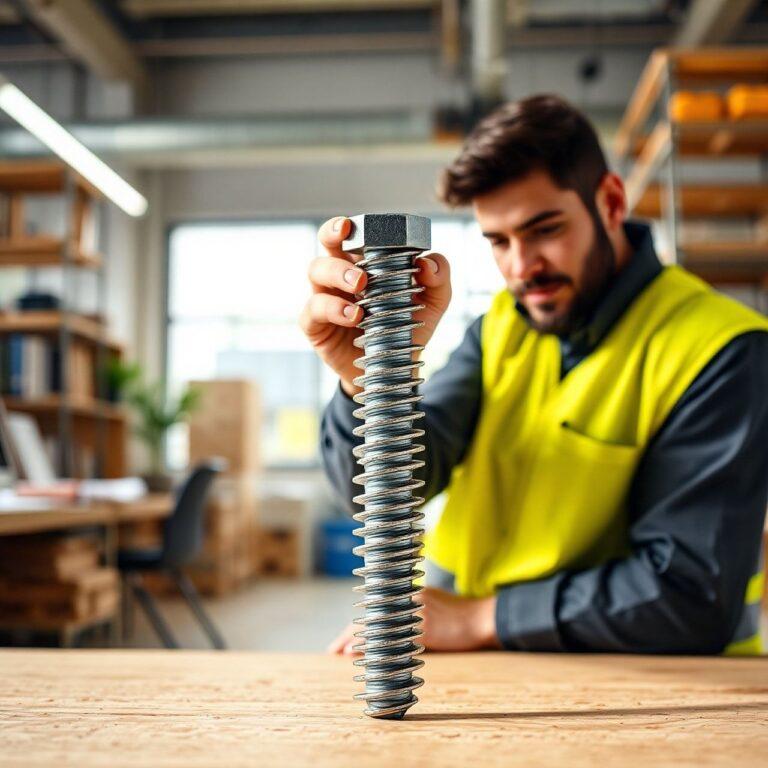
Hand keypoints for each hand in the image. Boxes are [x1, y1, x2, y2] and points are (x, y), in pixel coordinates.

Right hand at [300, 216, 450, 396]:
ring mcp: (324, 298)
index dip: (341, 226)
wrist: (393, 369)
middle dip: (334, 244)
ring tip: (361, 292)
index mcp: (363, 262)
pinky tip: (353, 317)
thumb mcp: (432, 302)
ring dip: (337, 277)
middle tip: (362, 268)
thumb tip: (426, 262)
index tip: (349, 226)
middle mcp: (340, 275)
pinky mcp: (315, 325)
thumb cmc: (405, 327)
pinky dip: (331, 309)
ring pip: (315, 272)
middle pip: (325, 246)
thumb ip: (438, 277)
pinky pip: (312, 310)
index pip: (346, 234)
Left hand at [326, 587, 500, 654]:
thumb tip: (389, 631)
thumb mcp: (432, 606)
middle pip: (371, 615)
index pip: (375, 606)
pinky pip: (394, 639)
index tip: (343, 638)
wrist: (483, 618)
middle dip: (350, 633)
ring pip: (378, 626)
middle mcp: (408, 599)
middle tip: (334, 649)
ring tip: (341, 651)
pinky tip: (365, 655)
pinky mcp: (424, 628)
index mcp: (409, 593)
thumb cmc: (461, 616)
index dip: (357, 623)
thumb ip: (410, 613)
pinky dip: (377, 648)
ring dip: (358, 640)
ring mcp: (415, 613)